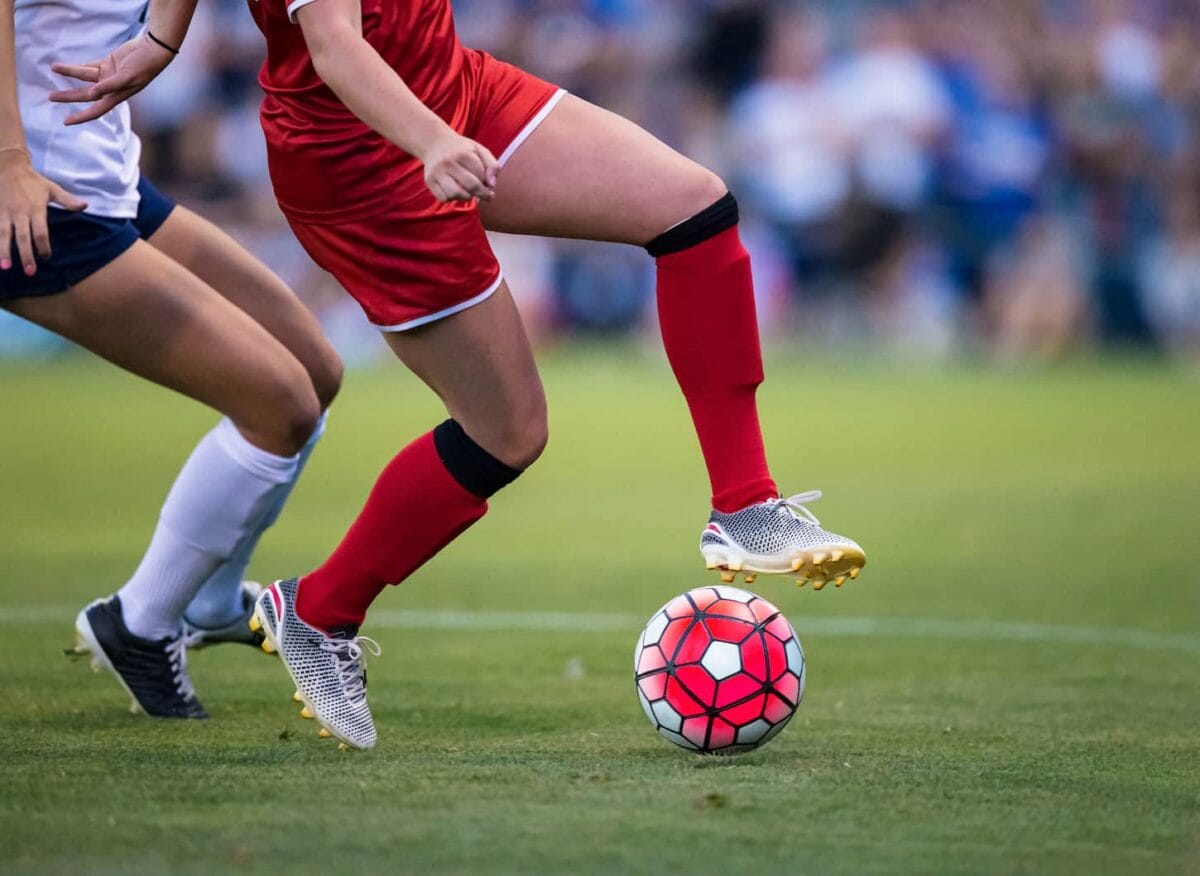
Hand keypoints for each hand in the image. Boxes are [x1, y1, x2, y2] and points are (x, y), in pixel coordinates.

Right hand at [0, 149, 86, 274]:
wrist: (7, 165)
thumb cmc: (32, 180)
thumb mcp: (51, 188)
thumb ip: (67, 200)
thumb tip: (86, 205)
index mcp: (35, 209)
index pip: (41, 232)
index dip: (44, 246)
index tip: (46, 258)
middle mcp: (19, 213)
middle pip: (23, 237)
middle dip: (26, 255)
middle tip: (30, 272)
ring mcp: (4, 213)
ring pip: (3, 235)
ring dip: (4, 251)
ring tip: (5, 267)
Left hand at [49, 33, 175, 125]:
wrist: (153, 50)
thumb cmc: (144, 66)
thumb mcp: (127, 77)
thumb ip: (110, 85)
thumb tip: (92, 93)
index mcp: (116, 96)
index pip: (95, 111)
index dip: (80, 117)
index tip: (66, 122)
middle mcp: (110, 88)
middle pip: (85, 95)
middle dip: (68, 96)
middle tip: (51, 97)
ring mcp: (109, 76)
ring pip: (85, 76)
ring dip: (70, 72)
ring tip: (54, 67)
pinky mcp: (109, 63)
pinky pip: (90, 66)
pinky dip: (79, 66)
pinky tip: (67, 66)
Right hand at [419, 132, 499, 202]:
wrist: (435, 143)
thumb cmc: (461, 150)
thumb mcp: (479, 151)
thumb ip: (492, 165)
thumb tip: (492, 185)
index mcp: (463, 153)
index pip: (481, 175)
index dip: (487, 182)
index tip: (487, 182)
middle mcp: (448, 162)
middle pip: (471, 186)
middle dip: (482, 194)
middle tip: (486, 195)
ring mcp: (437, 172)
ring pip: (455, 194)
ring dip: (466, 197)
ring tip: (469, 192)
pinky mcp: (429, 180)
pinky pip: (443, 198)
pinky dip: (452, 198)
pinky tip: (456, 191)